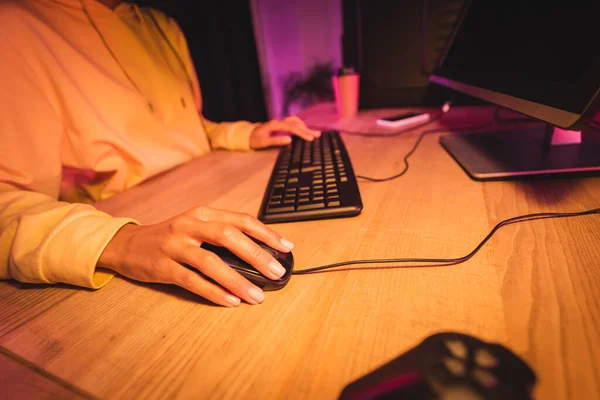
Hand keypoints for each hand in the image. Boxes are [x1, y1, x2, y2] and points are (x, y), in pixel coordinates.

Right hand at [98, 206, 294, 306]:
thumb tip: (260, 254)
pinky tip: (231, 301)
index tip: (287, 247)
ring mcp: (175, 245)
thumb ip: (222, 235)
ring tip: (257, 295)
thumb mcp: (196, 227)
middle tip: (277, 272)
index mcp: (203, 213)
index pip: (241, 220)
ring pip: (211, 262)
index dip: (266, 233)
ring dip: (237, 280)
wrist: (127, 245)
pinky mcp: (163, 266)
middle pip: (229, 237)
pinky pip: (192, 281)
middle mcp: (190, 225)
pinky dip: (214, 292)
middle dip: (257, 255)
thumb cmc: (170, 238)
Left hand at [249, 115, 320, 148]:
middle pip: (296, 124)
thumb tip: (290, 140)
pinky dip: (300, 125)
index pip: (292, 128)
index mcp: (275, 125)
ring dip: (305, 126)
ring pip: (295, 121)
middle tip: (318, 135)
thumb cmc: (254, 140)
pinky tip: (305, 130)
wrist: (247, 135)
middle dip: (307, 130)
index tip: (310, 139)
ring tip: (314, 133)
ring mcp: (279, 122)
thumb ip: (276, 141)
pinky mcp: (280, 124)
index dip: (302, 133)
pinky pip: (292, 122)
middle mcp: (279, 121)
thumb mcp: (263, 143)